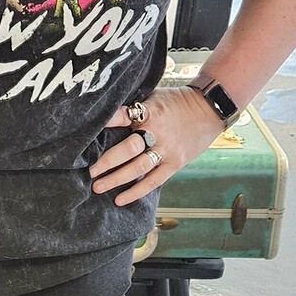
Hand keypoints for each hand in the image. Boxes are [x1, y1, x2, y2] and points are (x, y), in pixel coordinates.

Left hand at [89, 87, 220, 205]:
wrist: (210, 108)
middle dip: (106, 161)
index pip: (121, 116)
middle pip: (128, 149)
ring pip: (138, 168)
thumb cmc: (177, 101)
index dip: (104, 123)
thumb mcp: (155, 96)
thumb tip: (107, 111)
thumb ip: (135, 106)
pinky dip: (136, 191)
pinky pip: (154, 180)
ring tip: (98, 187)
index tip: (85, 131)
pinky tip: (120, 199)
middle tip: (89, 171)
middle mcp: (157, 131)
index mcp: (149, 111)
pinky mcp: (175, 163)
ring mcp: (167, 149)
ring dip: (116, 179)